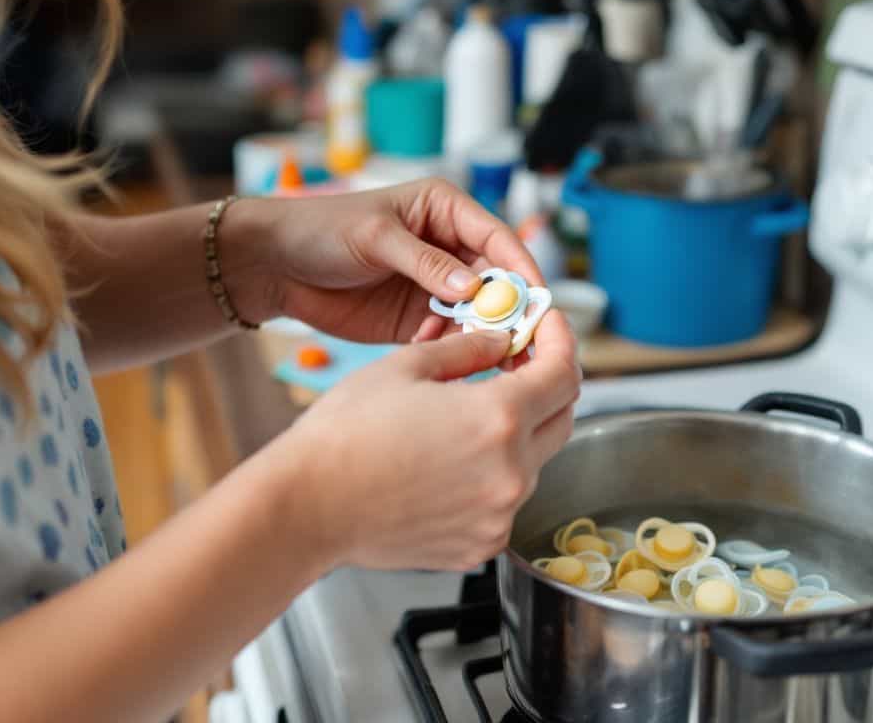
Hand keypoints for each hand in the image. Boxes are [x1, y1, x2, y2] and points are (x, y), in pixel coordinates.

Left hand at [266, 179, 544, 343]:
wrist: (275, 265)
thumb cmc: (321, 229)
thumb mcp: (375, 237)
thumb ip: (424, 262)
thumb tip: (472, 289)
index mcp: (445, 210)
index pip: (498, 240)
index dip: (521, 269)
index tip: (537, 300)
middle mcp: (448, 248)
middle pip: (496, 283)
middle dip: (509, 311)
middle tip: (520, 341)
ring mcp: (434, 286)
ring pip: (477, 315)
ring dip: (482, 335)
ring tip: (481, 357)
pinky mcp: (417, 319)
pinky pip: (448, 338)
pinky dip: (449, 349)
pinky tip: (434, 354)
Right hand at [274, 312, 580, 570]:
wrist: (308, 507)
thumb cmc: (344, 435)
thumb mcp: (408, 368)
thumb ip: (468, 349)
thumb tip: (500, 340)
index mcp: (498, 418)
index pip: (564, 374)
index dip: (562, 342)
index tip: (550, 327)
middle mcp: (511, 473)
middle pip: (562, 419)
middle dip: (549, 386)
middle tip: (518, 365)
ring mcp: (498, 515)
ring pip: (533, 463)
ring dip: (517, 435)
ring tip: (466, 419)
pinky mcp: (480, 545)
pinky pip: (504, 503)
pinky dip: (491, 478)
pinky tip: (449, 464)